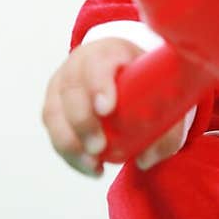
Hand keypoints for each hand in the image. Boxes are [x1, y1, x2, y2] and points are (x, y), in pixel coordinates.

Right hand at [42, 39, 186, 176]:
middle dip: (82, 122)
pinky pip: (53, 130)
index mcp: (108, 52)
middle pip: (72, 90)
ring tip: (93, 165)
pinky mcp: (53, 104)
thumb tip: (146, 160)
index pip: (98, 64)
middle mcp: (78, 64)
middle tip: (99, 148)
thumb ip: (166, 128)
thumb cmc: (145, 79)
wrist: (121, 65)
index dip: (99, 85)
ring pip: (54, 112)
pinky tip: (90, 167)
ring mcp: (61, 83)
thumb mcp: (163, 92)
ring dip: (70, 143)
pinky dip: (69, 152)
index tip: (107, 109)